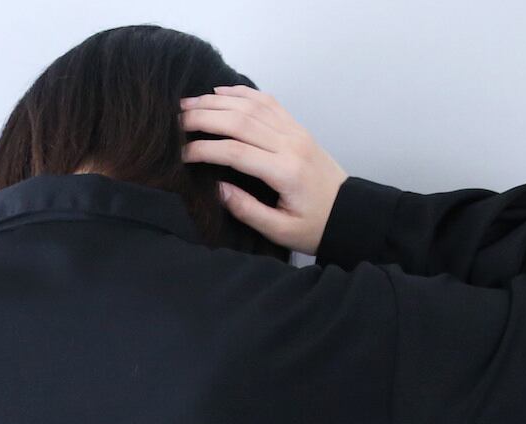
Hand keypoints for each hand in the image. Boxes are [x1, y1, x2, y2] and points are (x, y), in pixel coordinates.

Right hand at [179, 87, 347, 255]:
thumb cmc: (314, 226)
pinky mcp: (296, 128)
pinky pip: (267, 102)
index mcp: (285, 172)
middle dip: (205, 117)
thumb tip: (218, 188)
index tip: (182, 154)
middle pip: (240, 121)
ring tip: (189, 103)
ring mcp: (295, 132)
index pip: (236, 152)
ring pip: (252, 106)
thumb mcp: (280, 231)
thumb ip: (247, 210)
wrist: (349, 212)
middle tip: (176, 119)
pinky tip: (221, 92)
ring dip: (217, 101)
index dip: (205, 149)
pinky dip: (242, 93)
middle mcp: (290, 144)